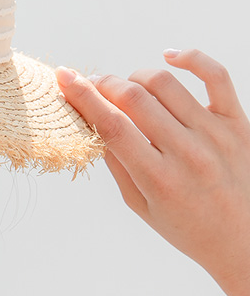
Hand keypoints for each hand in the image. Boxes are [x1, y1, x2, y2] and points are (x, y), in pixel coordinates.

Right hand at [56, 49, 249, 295]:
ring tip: (129, 88)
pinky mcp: (237, 122)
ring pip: (165, 82)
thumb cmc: (190, 227)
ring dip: (136, 77)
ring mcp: (215, 134)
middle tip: (93, 86)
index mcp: (158, 179)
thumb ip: (118, 165)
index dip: (83, 97)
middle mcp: (187, 152)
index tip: (64, 76)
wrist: (245, 239)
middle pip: (133, 98)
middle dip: (105, 84)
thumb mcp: (142, 207)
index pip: (112, 125)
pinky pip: (215, 75)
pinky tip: (170, 56)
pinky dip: (190, 57)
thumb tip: (95, 124)